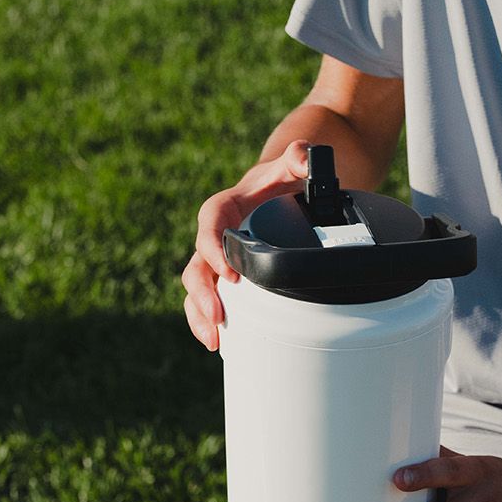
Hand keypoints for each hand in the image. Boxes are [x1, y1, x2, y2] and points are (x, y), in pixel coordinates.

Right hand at [180, 141, 311, 349]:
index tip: (230, 274)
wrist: (283, 193)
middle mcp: (216, 236)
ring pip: (198, 287)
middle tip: (218, 317)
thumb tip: (304, 156)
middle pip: (197, 264)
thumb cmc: (285, 181)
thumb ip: (299, 156)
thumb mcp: (293, 165)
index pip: (210, 224)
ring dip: (200, 315)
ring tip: (214, 340)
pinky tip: (220, 345)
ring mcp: (218, 260)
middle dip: (203, 293)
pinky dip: (209, 322)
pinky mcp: (226, 279)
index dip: (214, 248)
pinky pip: (210, 300)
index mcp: (227, 208)